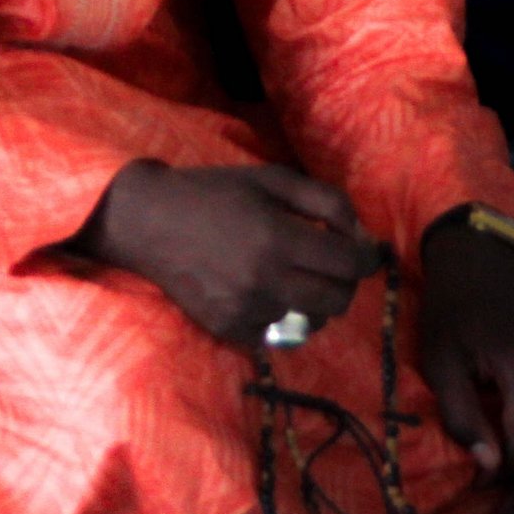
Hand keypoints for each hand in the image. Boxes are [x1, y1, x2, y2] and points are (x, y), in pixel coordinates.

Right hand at [72, 161, 382, 348]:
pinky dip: (279, 316)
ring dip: (312, 301)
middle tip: (329, 265)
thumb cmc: (213, 193)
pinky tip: (261, 292)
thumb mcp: (272, 179)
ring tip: (292, 278)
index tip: (360, 251)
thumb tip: (363, 235)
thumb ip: (326, 201)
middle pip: (338, 300)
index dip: (366, 256)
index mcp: (278, 237)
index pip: (351, 263)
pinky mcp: (229, 328)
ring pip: (312, 321)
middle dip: (344, 281)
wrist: (147, 222)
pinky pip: (277, 335)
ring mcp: (246, 309)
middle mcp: (265, 279)